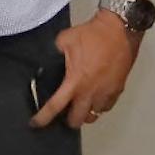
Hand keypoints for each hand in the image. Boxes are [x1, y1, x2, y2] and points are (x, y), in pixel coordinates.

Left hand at [31, 10, 139, 129]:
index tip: (35, 123)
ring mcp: (106, 94)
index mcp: (75, 82)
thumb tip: (49, 60)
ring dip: (85, 113)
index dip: (43, 118)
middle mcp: (90, 93)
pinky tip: (94, 97)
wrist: (119, 30)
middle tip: (63, 112)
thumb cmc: (93, 34)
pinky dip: (99, 105)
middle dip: (68, 119)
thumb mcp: (64, 40)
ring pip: (93, 116)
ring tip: (80, 105)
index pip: (55, 107)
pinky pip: (106, 107)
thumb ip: (54, 54)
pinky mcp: (118, 90)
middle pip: (77, 120)